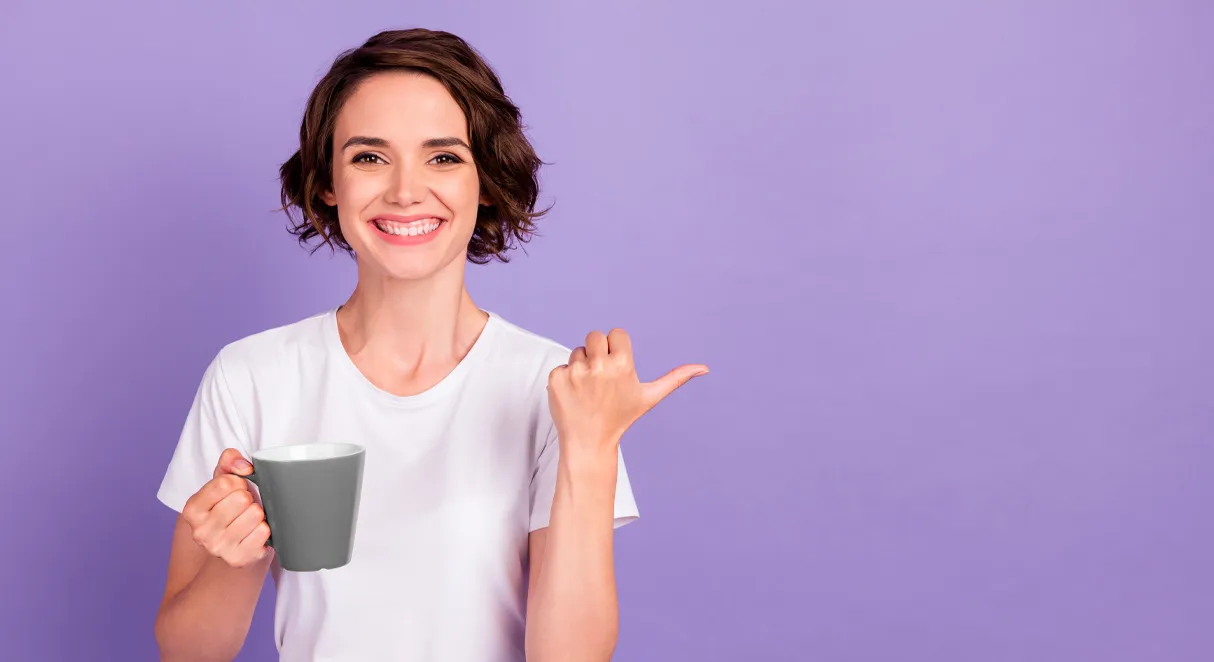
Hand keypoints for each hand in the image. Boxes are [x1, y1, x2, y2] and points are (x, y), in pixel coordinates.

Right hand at [181, 448, 271, 568]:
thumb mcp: (224, 481)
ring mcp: (219, 548)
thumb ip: (230, 461)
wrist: (233, 547)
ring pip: (255, 514)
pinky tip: (255, 532)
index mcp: (192, 509)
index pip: (226, 483)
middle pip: (241, 499)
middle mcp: (200, 532)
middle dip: (248, 498)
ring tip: (249, 519)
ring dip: (258, 513)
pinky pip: (264, 532)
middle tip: (243, 507)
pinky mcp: (239, 559)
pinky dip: (265, 529)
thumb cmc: (230, 508)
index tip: (235, 490)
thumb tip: (245, 467)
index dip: (238, 482)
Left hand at [547, 328, 706, 465]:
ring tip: (588, 390)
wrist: (590, 443)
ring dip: (581, 366)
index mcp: (623, 364)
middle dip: (598, 352)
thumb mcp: (649, 397)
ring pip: (577, 351)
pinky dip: (565, 380)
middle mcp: (599, 366)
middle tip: (601, 378)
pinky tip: (574, 396)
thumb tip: (704, 368)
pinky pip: (561, 366)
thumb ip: (675, 378)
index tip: (616, 369)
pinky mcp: (556, 379)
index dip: (616, 350)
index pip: (616, 333)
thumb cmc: (620, 418)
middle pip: (595, 336)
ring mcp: (575, 372)